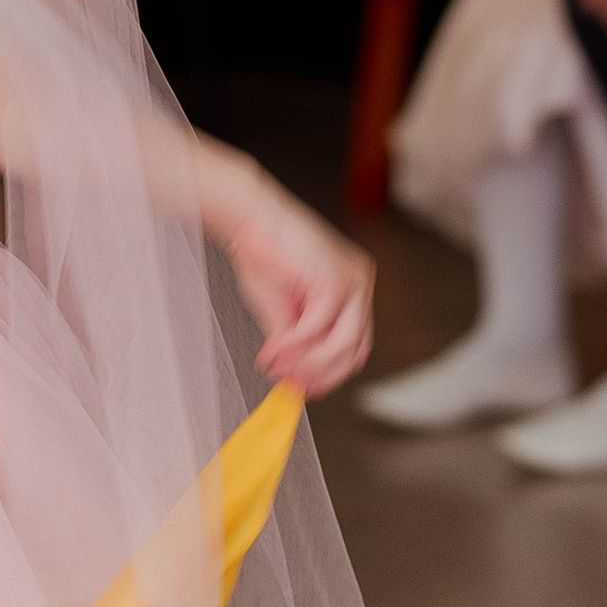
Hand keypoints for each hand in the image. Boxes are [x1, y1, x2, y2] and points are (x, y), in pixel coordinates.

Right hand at [218, 169, 374, 395]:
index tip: (301, 389)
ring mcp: (352, 281)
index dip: (328, 374)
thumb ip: (294, 341)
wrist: (247, 217)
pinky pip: (320, 327)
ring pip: (343, 345)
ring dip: (307, 363)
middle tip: (288, 385)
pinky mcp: (335, 278)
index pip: (354, 347)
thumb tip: (294, 378)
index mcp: (352, 290)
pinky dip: (295, 344)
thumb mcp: (280, 309)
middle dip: (320, 374)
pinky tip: (274, 348)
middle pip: (355, 351)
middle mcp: (359, 286)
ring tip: (277, 366)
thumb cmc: (262, 253)